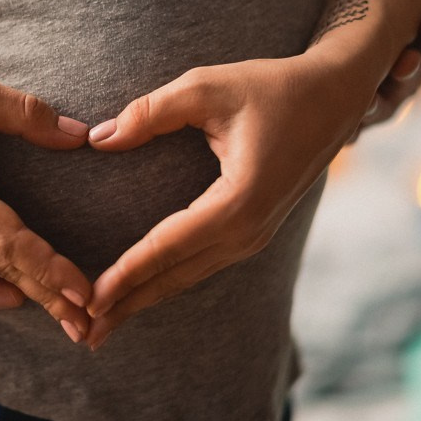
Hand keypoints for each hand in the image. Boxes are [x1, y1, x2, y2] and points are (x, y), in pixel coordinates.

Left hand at [83, 49, 372, 348]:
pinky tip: (140, 293)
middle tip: (85, 334)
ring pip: (188, 277)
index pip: (169, 246)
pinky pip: (201, 265)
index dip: (126, 273)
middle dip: (129, 304)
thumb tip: (97, 139)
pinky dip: (166, 282)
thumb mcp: (207, 87)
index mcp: (240, 200)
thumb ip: (150, 112)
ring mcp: (254, 237)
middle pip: (176, 276)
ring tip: (103, 325)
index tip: (90, 299)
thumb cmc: (272, 86)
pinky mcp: (253, 233)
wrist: (335, 97)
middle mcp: (249, 230)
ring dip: (145, 299)